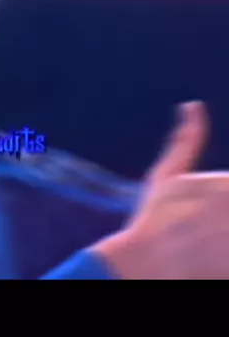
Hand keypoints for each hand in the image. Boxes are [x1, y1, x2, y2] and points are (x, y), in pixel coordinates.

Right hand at [94, 101, 228, 278]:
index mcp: (227, 184)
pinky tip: (212, 257)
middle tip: (207, 223)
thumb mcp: (167, 172)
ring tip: (209, 238)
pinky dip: (226, 258)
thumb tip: (192, 105)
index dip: (222, 197)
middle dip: (224, 214)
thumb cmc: (155, 215)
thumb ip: (187, 138)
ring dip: (225, 234)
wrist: (146, 261)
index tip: (212, 207)